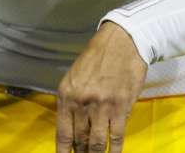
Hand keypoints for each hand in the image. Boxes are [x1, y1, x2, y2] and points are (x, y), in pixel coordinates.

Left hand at [56, 22, 146, 152]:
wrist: (122, 42)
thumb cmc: (97, 58)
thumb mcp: (74, 77)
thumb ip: (71, 103)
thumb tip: (72, 130)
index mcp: (67, 95)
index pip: (62, 133)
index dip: (63, 152)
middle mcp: (82, 102)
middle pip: (80, 141)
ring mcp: (102, 106)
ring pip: (97, 143)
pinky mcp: (121, 107)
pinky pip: (117, 136)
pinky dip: (115, 149)